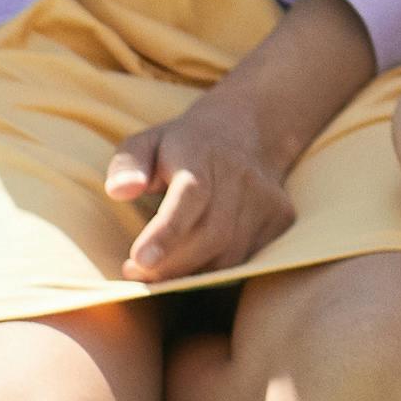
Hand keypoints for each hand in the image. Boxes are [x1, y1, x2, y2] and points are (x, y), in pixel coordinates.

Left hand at [102, 78, 299, 282]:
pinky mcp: (280, 217)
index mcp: (202, 155)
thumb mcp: (146, 142)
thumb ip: (127, 164)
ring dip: (191, 271)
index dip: (167, 232)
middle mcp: (241, 176)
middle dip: (170, 265)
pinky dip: (216, 268)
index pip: (191, 196)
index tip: (139, 260)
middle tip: (135, 272)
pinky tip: (195, 260)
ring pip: (229, 254)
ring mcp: (266, 198)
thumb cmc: (182, 145)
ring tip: (159, 270)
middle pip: (210, 234)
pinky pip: (247, 258)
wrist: (248, 129)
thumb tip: (119, 191)